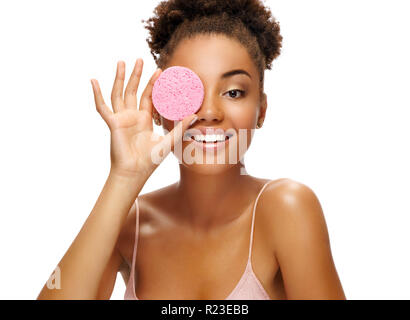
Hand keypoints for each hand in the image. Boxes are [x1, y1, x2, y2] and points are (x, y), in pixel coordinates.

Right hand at [90, 59, 197, 180]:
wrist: (136, 172)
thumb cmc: (150, 160)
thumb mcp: (169, 140)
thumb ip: (180, 127)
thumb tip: (195, 115)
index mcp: (144, 119)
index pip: (148, 96)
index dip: (153, 84)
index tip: (159, 71)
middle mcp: (132, 116)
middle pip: (133, 90)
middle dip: (137, 75)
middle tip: (140, 59)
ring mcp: (121, 119)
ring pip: (119, 93)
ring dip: (120, 78)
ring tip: (122, 62)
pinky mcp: (113, 123)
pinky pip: (102, 107)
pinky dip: (97, 94)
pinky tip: (93, 81)